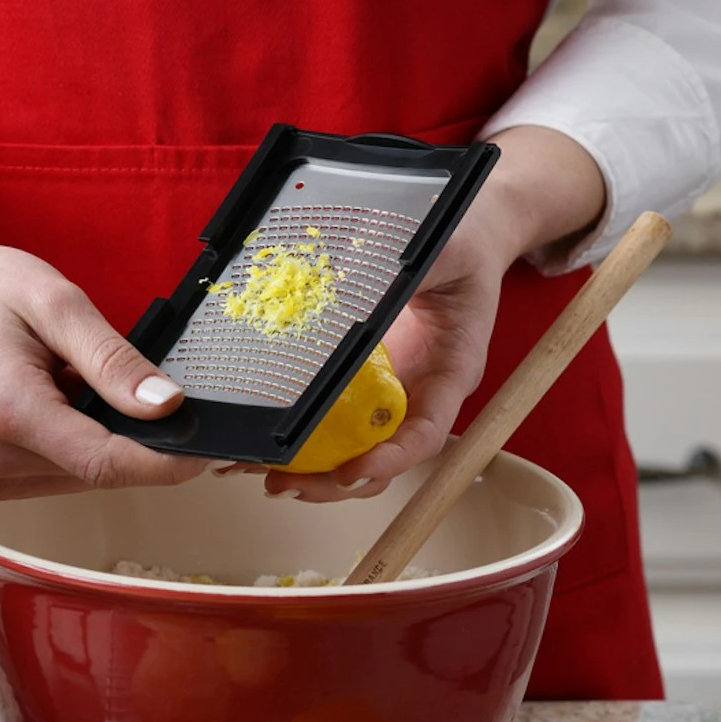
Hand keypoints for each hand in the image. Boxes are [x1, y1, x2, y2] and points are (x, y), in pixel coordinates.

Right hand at [0, 158, 208, 499]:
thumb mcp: (54, 303)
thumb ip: (113, 361)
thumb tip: (167, 407)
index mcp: (8, 413)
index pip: (108, 462)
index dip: (168, 461)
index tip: (210, 448)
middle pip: (100, 471)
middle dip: (131, 435)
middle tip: (121, 375)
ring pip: (83, 475)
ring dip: (98, 432)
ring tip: (62, 375)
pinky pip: (59, 471)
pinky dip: (74, 438)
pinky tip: (51, 395)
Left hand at [263, 125, 607, 501]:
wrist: (463, 237)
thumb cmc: (461, 243)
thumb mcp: (443, 247)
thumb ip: (410, 270)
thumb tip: (360, 282)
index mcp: (449, 373)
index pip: (424, 435)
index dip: (390, 460)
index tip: (352, 471)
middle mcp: (417, 396)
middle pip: (380, 460)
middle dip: (333, 482)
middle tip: (284, 484)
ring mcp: (385, 395)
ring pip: (352, 453)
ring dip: (308, 472)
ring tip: (262, 475)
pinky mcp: (358, 386)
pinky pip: (329, 425)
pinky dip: (295, 442)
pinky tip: (256, 449)